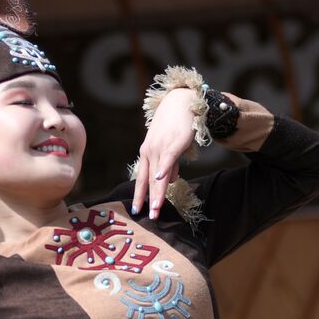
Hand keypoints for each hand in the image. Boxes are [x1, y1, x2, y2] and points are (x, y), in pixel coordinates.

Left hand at [132, 88, 199, 219]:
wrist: (181, 102)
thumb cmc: (175, 125)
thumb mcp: (168, 147)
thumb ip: (168, 164)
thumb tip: (169, 180)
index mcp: (147, 153)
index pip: (141, 178)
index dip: (140, 195)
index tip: (137, 210)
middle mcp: (150, 152)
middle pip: (148, 180)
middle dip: (148, 199)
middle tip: (149, 216)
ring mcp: (161, 147)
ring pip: (157, 174)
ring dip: (157, 192)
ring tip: (156, 207)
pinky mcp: (174, 142)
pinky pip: (168, 158)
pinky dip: (165, 169)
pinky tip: (162, 179)